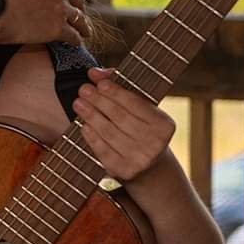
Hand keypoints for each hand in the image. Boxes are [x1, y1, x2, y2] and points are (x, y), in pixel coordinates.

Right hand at [2, 0, 88, 46]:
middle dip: (80, 9)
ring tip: (85, 32)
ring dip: (83, 26)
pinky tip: (76, 42)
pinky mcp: (57, 28)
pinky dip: (77, 40)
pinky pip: (74, 35)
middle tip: (80, 16)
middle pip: (78, 0)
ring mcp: (60, 9)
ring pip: (79, 19)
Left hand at [73, 67, 174, 181]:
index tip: (100, 83)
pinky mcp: (124, 171)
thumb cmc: (140, 129)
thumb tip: (95, 72)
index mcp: (164, 125)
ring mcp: (140, 159)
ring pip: (109, 132)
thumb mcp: (139, 109)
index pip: (136, 104)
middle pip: (120, 117)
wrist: (148, 167)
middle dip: (99, 101)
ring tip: (78, 103)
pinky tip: (84, 125)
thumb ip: (119, 87)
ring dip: (91, 115)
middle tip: (84, 90)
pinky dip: (92, 136)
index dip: (116, 92)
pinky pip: (103, 150)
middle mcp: (156, 143)